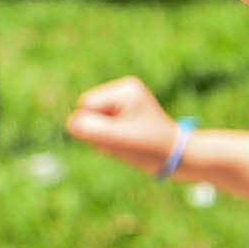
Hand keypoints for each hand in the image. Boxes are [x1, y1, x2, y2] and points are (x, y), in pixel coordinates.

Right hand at [62, 76, 181, 173]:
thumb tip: (71, 122)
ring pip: (92, 121)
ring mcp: (125, 101)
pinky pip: (100, 127)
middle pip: (88, 112)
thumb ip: (91, 129)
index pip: (86, 105)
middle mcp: (124, 90)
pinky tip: (126, 143)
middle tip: (124, 142)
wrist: (177, 157)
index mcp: (125, 90)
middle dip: (99, 132)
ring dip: (104, 137)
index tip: (121, 136)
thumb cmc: (150, 148)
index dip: (95, 126)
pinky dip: (109, 139)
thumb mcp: (118, 140)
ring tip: (127, 143)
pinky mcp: (125, 113)